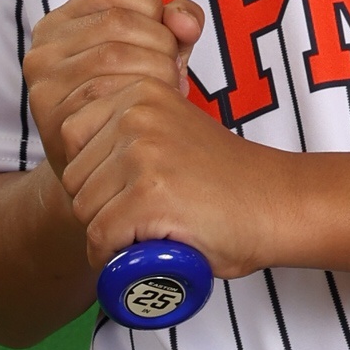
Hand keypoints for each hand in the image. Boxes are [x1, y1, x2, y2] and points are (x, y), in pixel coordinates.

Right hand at [22, 0, 202, 189]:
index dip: (151, 9)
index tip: (165, 38)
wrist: (100, 173)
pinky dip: (140, 101)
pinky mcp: (53, 117)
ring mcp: (45, 83)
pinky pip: (106, 94)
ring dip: (155, 74)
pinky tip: (148, 115)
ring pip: (116, 54)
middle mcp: (44, 48)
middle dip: (160, 46)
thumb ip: (176, 23)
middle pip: (118, 22)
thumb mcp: (153, 52)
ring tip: (163, 95)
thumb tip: (185, 22)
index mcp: (63, 22)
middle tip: (171, 75)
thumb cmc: (128, 105)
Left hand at [50, 66, 287, 284]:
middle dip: (97, 205)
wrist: (277, 204)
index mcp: (140, 92)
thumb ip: (131, 129)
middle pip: (73, 176)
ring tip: (148, 230)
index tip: (123, 187)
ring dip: (107, 231)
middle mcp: (137, 115)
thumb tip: (78, 156)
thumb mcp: (172, 130)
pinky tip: (141, 253)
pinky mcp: (148, 196)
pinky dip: (112, 257)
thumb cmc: (226, 180)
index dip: (92, 172)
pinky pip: (101, 238)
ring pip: (84, 210)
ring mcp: (142, 154)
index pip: (72, 135)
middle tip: (139, 216)